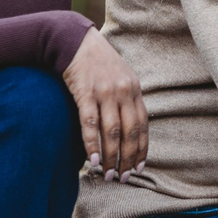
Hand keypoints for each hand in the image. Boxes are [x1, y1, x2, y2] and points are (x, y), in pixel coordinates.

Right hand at [64, 27, 147, 178]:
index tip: (139, 166)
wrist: (74, 40)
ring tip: (109, 174)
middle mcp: (124, 91)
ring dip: (112, 157)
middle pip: (130, 132)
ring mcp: (105, 92)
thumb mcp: (120, 76)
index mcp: (134, 89)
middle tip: (124, 177)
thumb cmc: (96, 62)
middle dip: (128, 158)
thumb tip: (128, 126)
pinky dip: (92, 144)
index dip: (142, 148)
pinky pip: (90, 124)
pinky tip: (93, 160)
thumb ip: (126, 98)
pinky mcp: (85, 93)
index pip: (143, 124)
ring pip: (112, 132)